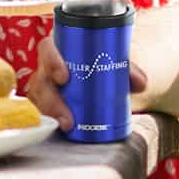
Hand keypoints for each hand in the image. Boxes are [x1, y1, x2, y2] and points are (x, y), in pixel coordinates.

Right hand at [27, 34, 148, 130]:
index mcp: (60, 48)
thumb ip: (129, 70)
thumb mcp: (114, 64)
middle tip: (68, 116)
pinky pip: (40, 112)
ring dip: (51, 113)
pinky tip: (59, 129)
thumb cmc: (101, 65)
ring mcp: (44, 86)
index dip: (51, 60)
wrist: (99, 80)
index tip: (65, 77)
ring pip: (38, 99)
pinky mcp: (45, 104)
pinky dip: (49, 120)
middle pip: (40, 80)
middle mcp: (47, 67)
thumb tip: (140, 83)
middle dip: (50, 99)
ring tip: (67, 125)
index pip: (47, 48)